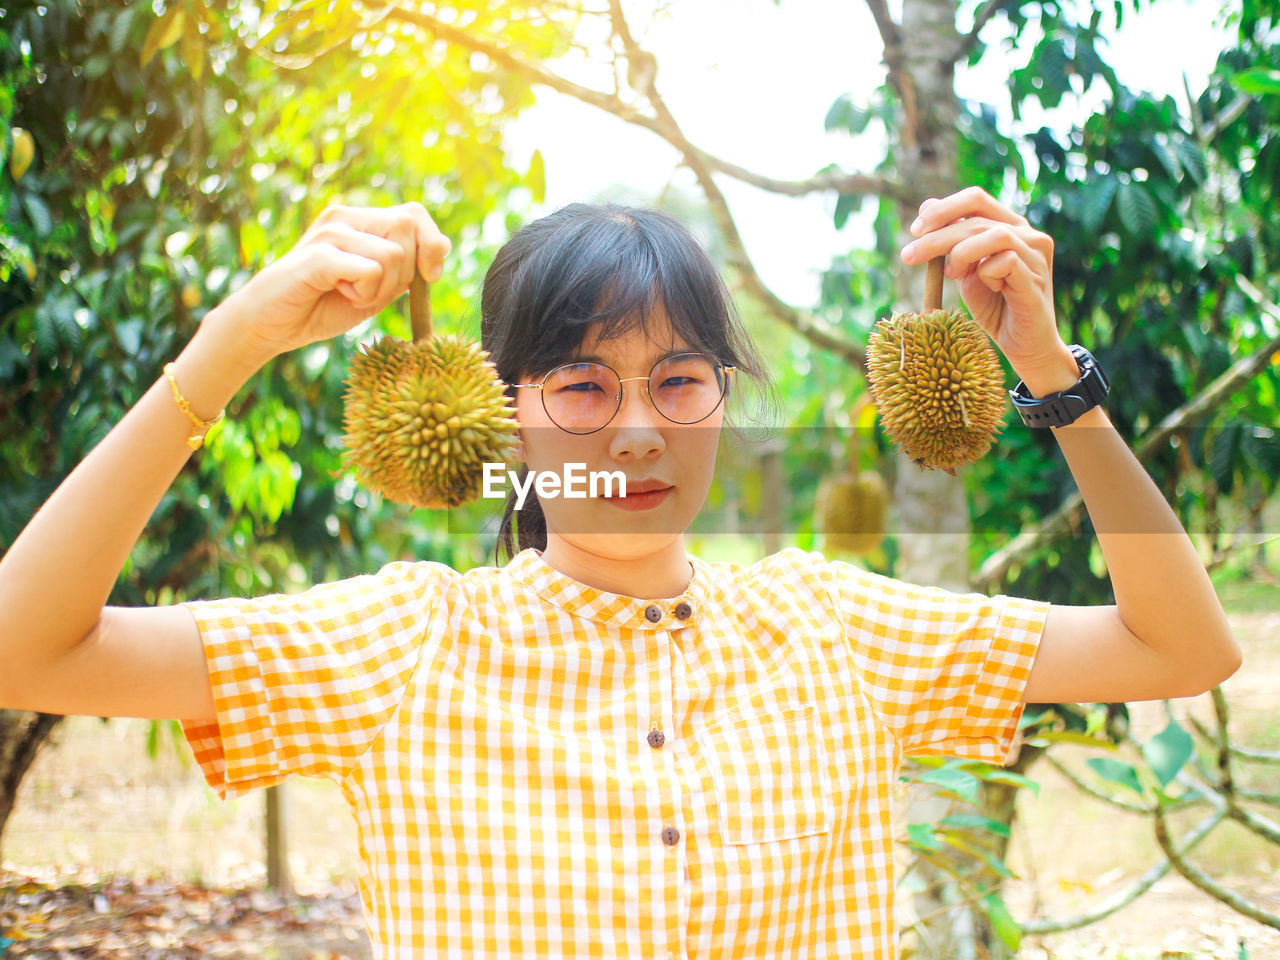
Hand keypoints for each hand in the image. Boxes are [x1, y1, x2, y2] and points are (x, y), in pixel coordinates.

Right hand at [220, 202, 451, 360]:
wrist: (270, 324)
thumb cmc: (322, 306)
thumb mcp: (376, 289)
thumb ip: (404, 270)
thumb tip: (437, 252)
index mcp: (359, 221)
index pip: (414, 214)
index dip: (432, 243)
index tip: (429, 276)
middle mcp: (345, 217)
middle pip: (408, 228)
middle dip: (407, 271)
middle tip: (373, 291)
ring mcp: (331, 232)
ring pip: (393, 254)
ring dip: (382, 288)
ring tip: (349, 293)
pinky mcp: (319, 255)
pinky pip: (371, 271)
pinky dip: (365, 293)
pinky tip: (338, 293)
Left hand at [899, 186, 1072, 381]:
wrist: (1022, 344)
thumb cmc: (995, 306)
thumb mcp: (966, 269)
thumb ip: (952, 241)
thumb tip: (927, 205)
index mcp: (1012, 226)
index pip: (976, 199)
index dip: (943, 209)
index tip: (915, 230)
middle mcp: (1029, 234)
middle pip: (976, 218)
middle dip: (936, 236)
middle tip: (909, 255)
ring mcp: (1036, 254)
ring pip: (993, 234)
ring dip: (960, 252)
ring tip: (951, 274)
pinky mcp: (1035, 278)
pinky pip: (1006, 262)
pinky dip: (986, 272)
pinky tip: (990, 289)